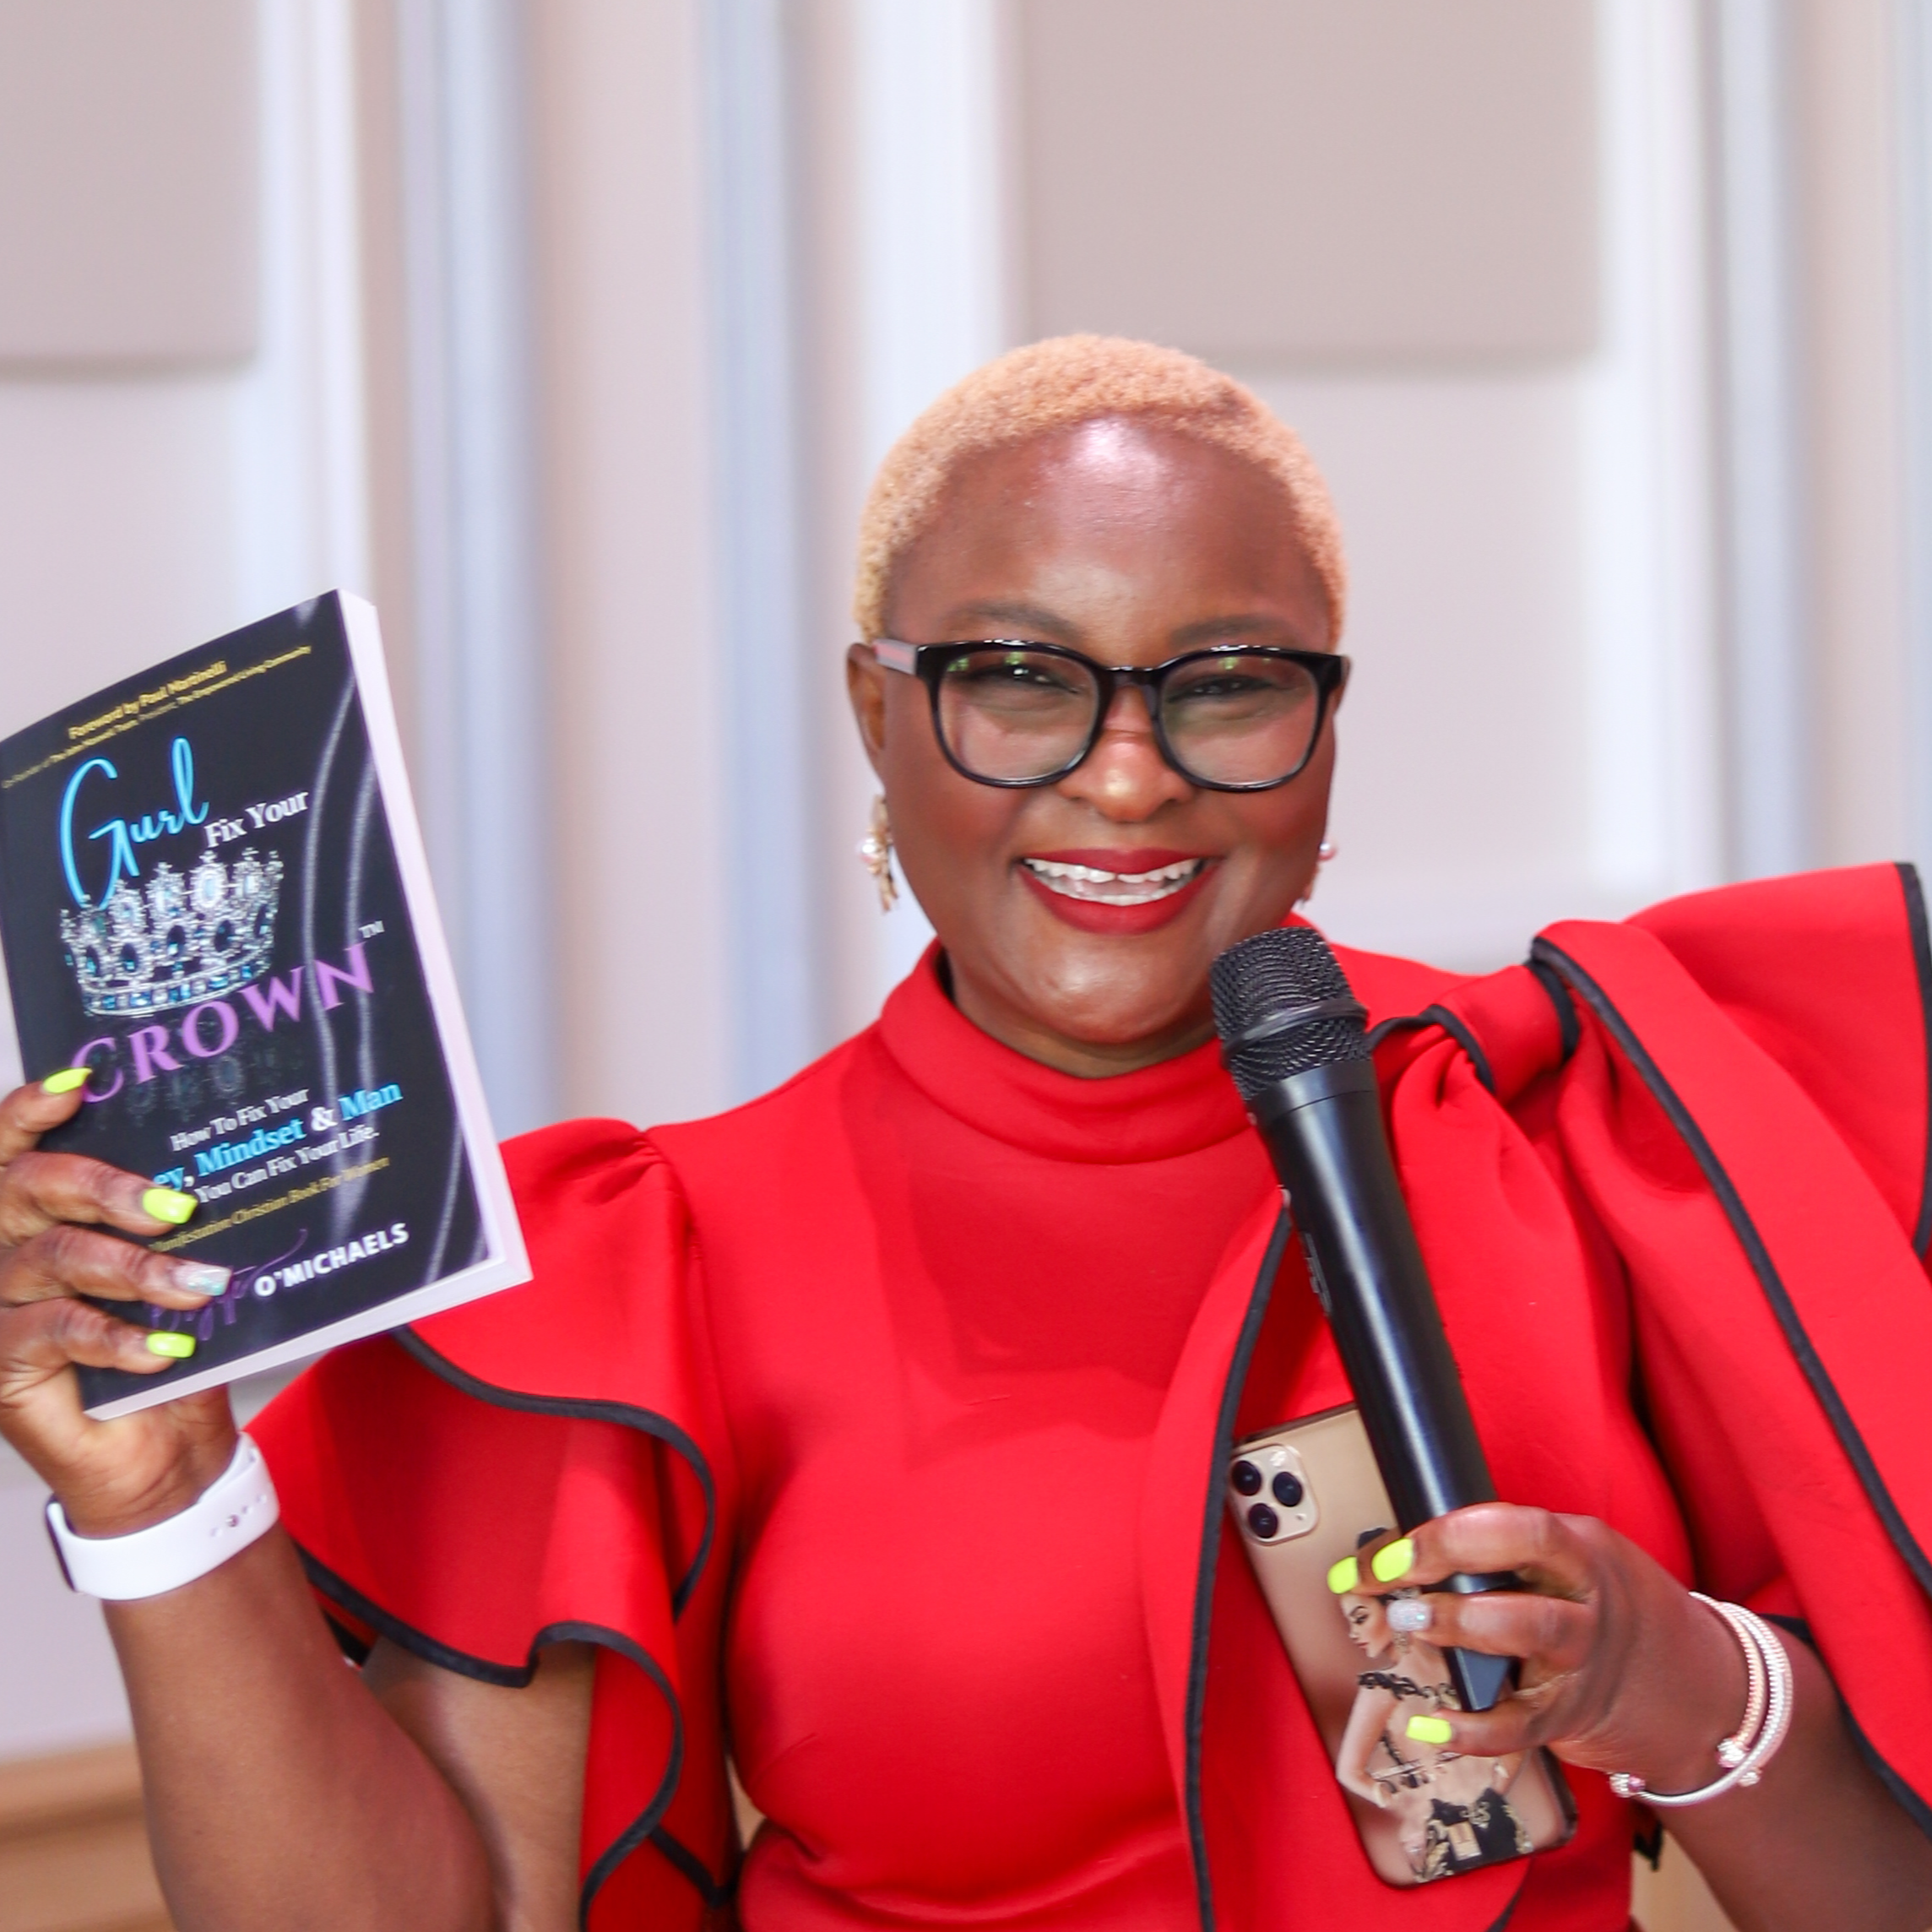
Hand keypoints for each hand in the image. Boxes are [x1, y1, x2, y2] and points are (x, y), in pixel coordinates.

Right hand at [0, 1076, 237, 1535]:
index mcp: (37, 1217)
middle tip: (175, 1207)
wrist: (165, 1453)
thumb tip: (209, 1175)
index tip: (79, 1083)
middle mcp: (3, 1252)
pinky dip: (117, 1335)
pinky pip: (53, 1330)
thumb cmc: (172, 1353)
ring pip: (51, 1258)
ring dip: (134, 1269)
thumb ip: (172, 1228)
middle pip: (26, 1189)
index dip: (29, 1110)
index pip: (13, 1149)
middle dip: (103, 1185)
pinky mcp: (1, 1366)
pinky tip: (167, 1348)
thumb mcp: (180, 1276)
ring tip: (199, 1285)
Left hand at [1345, 1504, 1746, 1794]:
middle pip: (1526, 1585)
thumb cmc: (1601, 1603)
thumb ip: (1509, 1548)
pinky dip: (1471, 1730)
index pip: (1521, 1530)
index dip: (1453, 1535)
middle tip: (1389, 1578)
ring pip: (1529, 1640)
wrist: (1689, 1684)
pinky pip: (1519, 1728)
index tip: (1396, 1546)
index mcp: (1582, 1551)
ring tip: (1410, 1624)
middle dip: (1448, 1578)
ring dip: (1460, 1629)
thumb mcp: (1575, 1555)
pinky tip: (1429, 1723)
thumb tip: (1407, 1543)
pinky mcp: (1570, 1717)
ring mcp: (1584, 1664)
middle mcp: (1589, 1605)